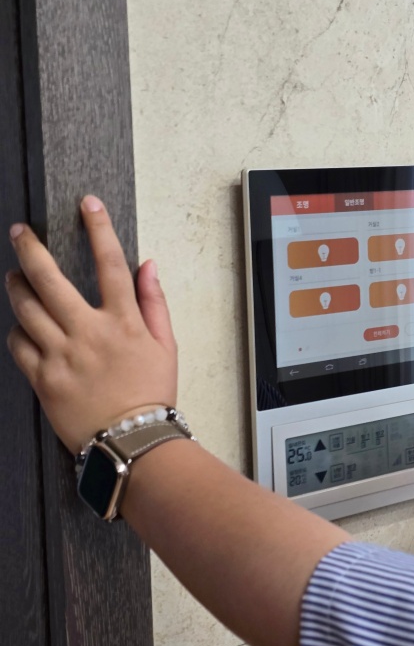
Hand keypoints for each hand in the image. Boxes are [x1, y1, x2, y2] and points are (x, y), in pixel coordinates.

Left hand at [5, 196, 176, 452]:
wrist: (132, 442)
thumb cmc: (151, 394)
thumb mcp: (166, 345)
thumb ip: (154, 302)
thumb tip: (147, 265)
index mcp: (124, 322)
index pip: (110, 263)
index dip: (98, 229)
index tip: (88, 204)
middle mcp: (89, 333)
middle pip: (50, 280)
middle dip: (31, 249)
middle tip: (21, 232)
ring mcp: (62, 356)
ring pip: (26, 309)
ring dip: (16, 286)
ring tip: (14, 276)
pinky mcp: (42, 379)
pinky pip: (18, 345)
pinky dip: (18, 331)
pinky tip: (23, 326)